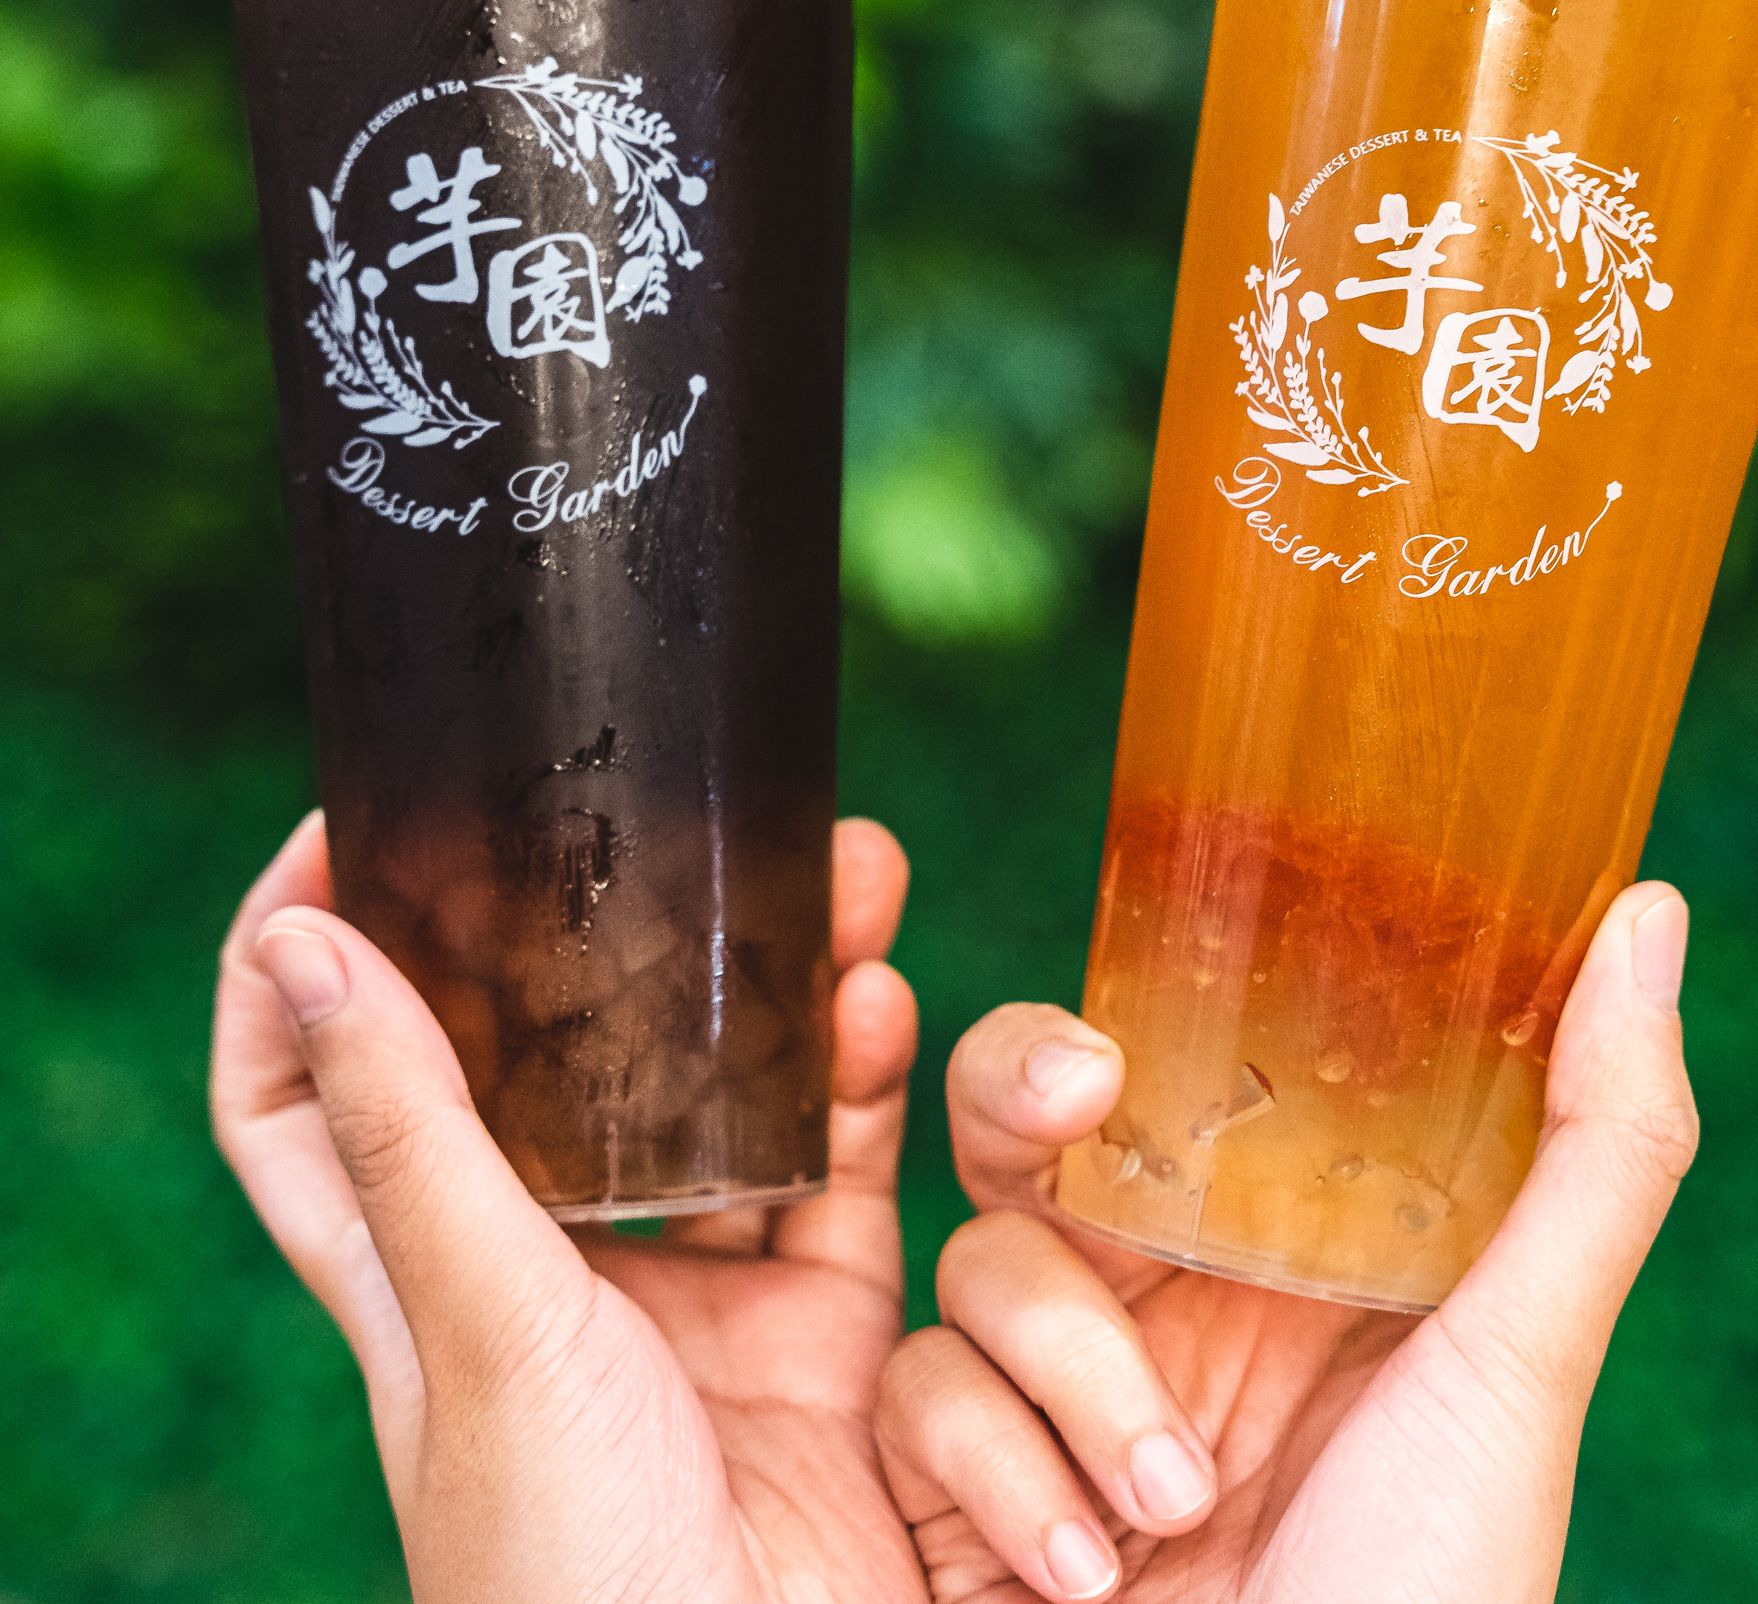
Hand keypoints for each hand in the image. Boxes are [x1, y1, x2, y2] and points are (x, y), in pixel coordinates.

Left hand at [212, 809, 928, 1603]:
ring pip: (720, 1087)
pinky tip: (884, 998)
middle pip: (559, 1051)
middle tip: (663, 805)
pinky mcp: (814, 1328)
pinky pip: (844, 1166)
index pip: (308, 1089)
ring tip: (842, 866)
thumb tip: (296, 943)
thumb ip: (412, 1134)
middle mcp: (544, 1267)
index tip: (353, 821)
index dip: (301, 962)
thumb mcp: (478, 1325)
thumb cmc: (562, 1567)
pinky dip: (868, 1079)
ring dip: (776, 975)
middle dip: (611, 924)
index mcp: (416, 1268)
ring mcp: (685, 1295)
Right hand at [877, 882, 1696, 1603]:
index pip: (1167, 1074)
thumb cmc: (1440, 1597)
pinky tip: (1084, 1570)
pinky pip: (923, 1400)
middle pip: (1025, 1131)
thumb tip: (1649, 907)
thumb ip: (1596, 1148)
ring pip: (977, 1266)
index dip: (1112, 1029)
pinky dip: (1000, 1478)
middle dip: (1017, 1105)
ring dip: (1069, 1382)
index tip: (1105, 1059)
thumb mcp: (1522, 1366)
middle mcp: (1160, 1302)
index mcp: (1278, 1247)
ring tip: (1168, 1508)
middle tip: (1065, 1119)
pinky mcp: (969, 1494)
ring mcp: (1058, 1400)